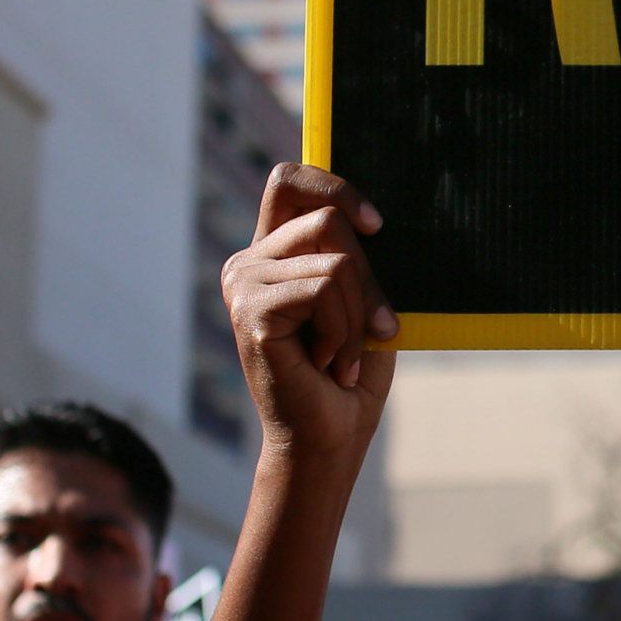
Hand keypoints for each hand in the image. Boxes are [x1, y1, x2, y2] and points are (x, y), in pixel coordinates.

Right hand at [222, 165, 397, 460]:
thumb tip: (373, 217)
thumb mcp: (363, 302)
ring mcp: (243, 284)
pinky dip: (345, 332)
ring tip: (341, 356)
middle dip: (369, 279)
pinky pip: (326, 289)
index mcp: (272, 252)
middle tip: (371, 331)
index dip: (335, 188)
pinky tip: (328, 365)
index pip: (289, 181)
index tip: (377, 226)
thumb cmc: (350, 374)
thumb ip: (357, 255)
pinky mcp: (251, 310)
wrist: (329, 439)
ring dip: (358, 317)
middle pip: (329, 220)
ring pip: (337, 262)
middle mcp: (249, 262)